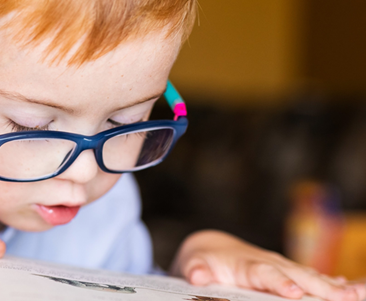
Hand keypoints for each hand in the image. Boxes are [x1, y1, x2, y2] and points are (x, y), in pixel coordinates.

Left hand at [171, 230, 365, 300]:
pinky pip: (313, 279)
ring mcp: (282, 267)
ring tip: (355, 295)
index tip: (295, 292)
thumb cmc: (204, 261)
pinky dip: (332, 284)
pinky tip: (353, 292)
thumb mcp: (195, 264)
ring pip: (311, 277)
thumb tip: (196, 275)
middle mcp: (269, 263)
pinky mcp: (289, 273)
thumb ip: (196, 269)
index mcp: (247, 264)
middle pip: (297, 275)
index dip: (281, 283)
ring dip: (333, 286)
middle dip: (320, 287)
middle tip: (343, 298)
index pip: (265, 274)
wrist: (213, 249)